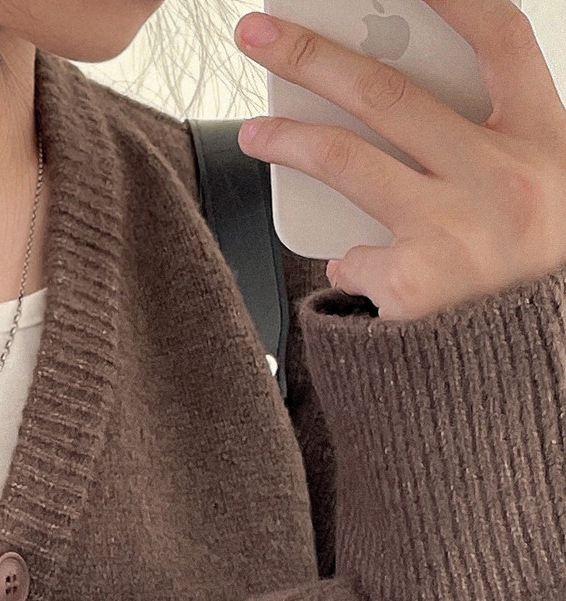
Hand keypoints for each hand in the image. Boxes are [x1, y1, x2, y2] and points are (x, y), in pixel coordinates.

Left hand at [232, 0, 565, 319]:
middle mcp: (502, 174)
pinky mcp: (415, 281)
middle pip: (389, 90)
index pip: (500, 40)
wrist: (530, 375)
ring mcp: (458, 225)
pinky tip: (362, 274)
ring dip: (287, 140)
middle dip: (313, 54)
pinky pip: (352, 256)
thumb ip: (482, 152)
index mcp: (544, 140)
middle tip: (262, 35)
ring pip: (345, 159)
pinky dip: (348, 264)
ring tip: (255, 132)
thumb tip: (387, 118)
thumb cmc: (527, 282)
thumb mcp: (538, 197)